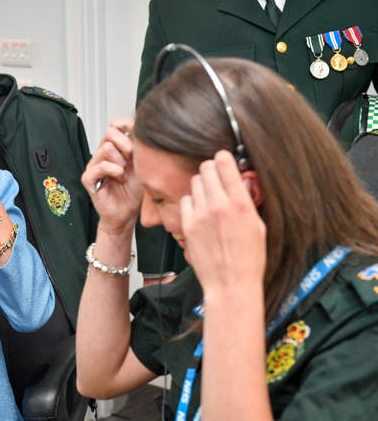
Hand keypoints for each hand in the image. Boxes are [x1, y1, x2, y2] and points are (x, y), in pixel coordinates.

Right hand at [81, 119, 142, 234]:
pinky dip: (114, 170)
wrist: (127, 214)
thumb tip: (143, 131)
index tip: (138, 143)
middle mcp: (102, 154)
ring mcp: (94, 165)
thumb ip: (139, 147)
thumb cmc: (134, 192)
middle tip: (133, 159)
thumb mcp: (142, 165)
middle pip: (110, 132)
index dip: (128, 130)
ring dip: (121, 160)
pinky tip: (120, 178)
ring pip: (106, 148)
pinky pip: (100, 166)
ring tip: (125, 173)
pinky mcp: (89, 178)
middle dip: (126, 144)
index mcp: (115, 148)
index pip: (115, 124)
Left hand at [180, 150, 266, 296]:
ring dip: (202, 186)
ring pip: (195, 182)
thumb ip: (247, 200)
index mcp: (240, 204)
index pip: (225, 163)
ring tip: (210, 198)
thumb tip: (240, 181)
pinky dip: (192, 202)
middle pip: (206, 168)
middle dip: (212, 170)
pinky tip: (200, 212)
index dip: (223, 158)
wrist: (230, 283)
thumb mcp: (258, 225)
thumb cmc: (248, 258)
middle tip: (216, 179)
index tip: (224, 159)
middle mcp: (219, 206)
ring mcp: (200, 215)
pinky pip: (185, 200)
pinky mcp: (187, 225)